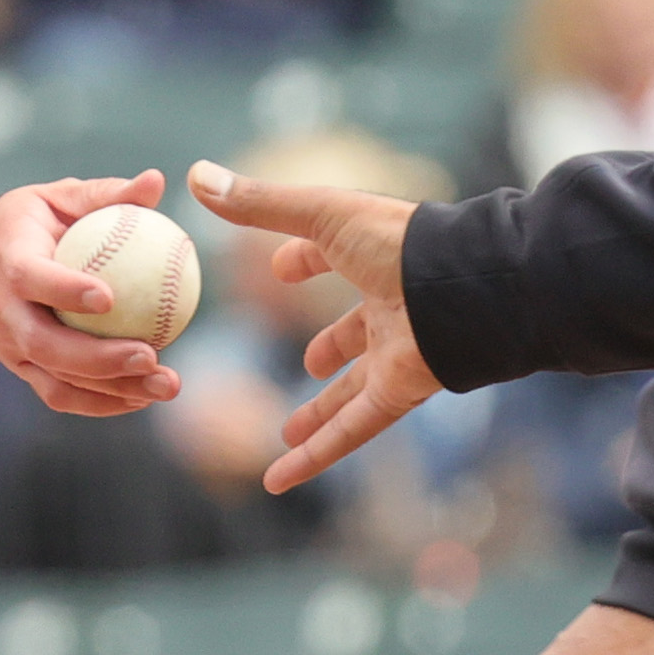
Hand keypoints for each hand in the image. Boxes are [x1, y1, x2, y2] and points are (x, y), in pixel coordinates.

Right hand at [0, 172, 181, 417]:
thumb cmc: (24, 225)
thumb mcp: (54, 199)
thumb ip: (104, 194)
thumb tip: (155, 181)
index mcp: (8, 262)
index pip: (32, 280)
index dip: (66, 291)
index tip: (109, 298)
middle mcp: (5, 313)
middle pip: (46, 345)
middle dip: (99, 359)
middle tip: (151, 355)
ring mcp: (11, 348)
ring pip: (57, 381)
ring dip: (112, 391)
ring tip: (164, 385)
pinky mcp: (22, 370)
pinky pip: (60, 396)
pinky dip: (102, 404)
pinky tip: (143, 395)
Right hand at [186, 159, 432, 491]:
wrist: (458, 287)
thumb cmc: (395, 241)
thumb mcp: (321, 215)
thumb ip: (260, 203)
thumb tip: (194, 175)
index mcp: (378, 258)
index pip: (339, 259)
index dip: (309, 261)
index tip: (282, 271)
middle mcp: (391, 308)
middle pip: (357, 335)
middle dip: (332, 351)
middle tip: (309, 365)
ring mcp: (396, 355)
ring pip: (352, 393)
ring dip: (320, 413)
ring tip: (287, 432)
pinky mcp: (398, 393)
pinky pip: (352, 432)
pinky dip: (316, 457)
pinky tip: (280, 479)